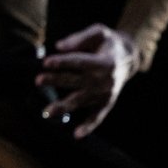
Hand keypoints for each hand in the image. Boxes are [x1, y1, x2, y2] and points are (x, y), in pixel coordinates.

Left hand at [36, 24, 136, 138]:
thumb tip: (58, 46)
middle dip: (56, 81)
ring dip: (63, 106)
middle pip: (77, 81)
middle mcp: (105, 79)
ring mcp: (106, 93)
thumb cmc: (108, 42)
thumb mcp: (99, 32)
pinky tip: (76, 135)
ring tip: (46, 112)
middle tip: (37, 80)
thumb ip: (79, 38)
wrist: (129, 57)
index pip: (79, 62)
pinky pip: (98, 117)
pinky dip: (89, 126)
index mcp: (104, 61)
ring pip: (82, 100)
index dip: (63, 62)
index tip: (45, 62)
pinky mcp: (107, 102)